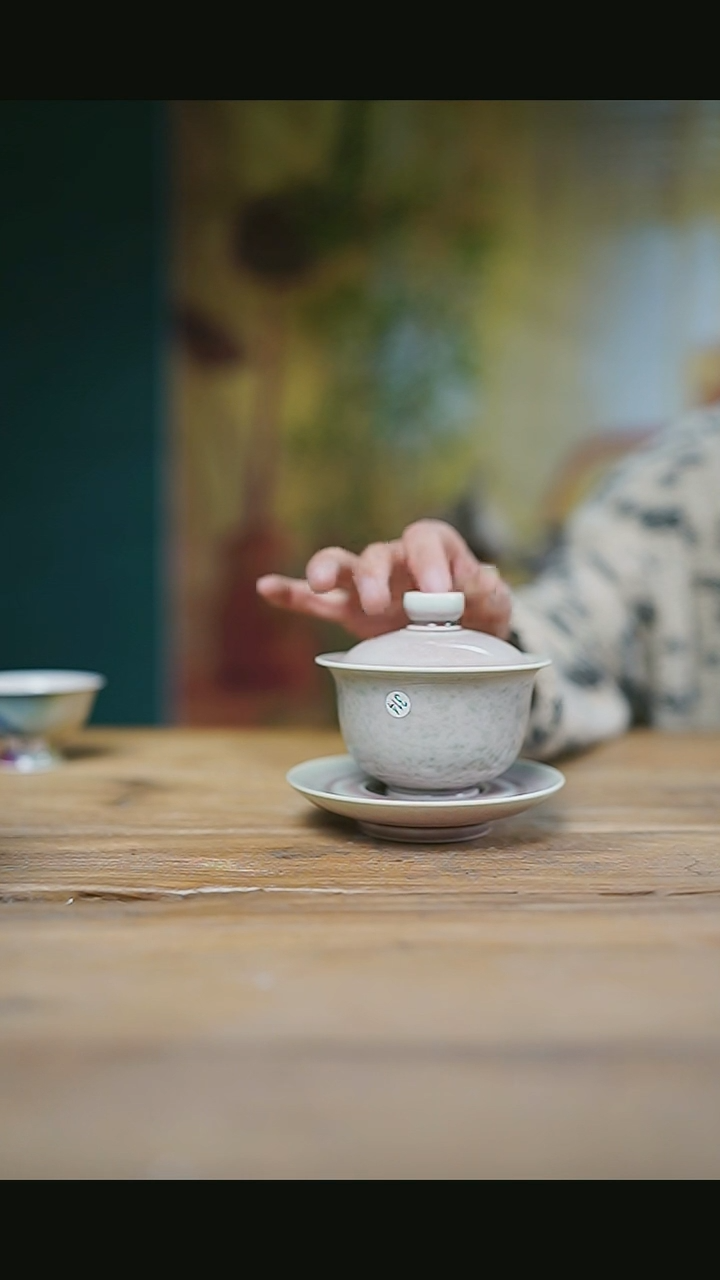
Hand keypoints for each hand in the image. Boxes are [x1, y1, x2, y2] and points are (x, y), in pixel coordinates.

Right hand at [256, 519, 512, 639]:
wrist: (466, 638)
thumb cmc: (481, 614)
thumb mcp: (496, 605)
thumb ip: (490, 591)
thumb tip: (479, 578)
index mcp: (434, 550)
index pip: (426, 539)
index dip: (430, 560)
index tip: (439, 592)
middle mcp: (396, 561)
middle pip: (377, 554)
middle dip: (374, 575)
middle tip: (379, 605)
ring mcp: (368, 586)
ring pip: (342, 566)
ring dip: (328, 570)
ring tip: (320, 582)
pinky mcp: (348, 612)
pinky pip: (315, 601)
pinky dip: (291, 593)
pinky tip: (266, 588)